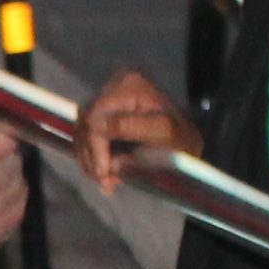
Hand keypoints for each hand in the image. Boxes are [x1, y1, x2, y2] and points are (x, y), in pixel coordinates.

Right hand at [70, 69, 203, 193]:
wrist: (187, 143)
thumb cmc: (181, 138)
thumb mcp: (164, 132)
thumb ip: (132, 128)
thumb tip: (96, 128)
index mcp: (129, 85)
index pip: (96, 115)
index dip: (95, 147)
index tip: (104, 174)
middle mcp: (113, 86)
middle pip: (85, 124)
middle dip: (92, 157)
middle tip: (104, 183)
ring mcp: (106, 100)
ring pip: (81, 132)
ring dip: (89, 159)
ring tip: (105, 181)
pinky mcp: (102, 115)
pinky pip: (85, 137)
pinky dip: (91, 156)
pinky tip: (103, 172)